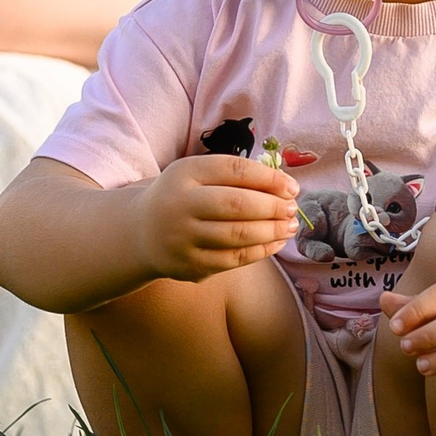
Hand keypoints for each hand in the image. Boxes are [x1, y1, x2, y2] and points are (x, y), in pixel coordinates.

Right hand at [137, 152, 298, 283]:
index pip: (234, 170)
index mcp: (185, 173)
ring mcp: (184, 237)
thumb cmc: (183, 198)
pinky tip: (276, 243)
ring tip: (290, 226)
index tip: (291, 186)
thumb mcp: (198, 176)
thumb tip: (284, 187)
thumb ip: (235, 176)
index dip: (269, 178)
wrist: (142, 234)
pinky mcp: (190, 265)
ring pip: (238, 235)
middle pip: (238, 204)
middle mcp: (180, 204)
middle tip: (293, 208)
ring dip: (272, 230)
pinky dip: (261, 250)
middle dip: (273, 207)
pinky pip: (234, 258)